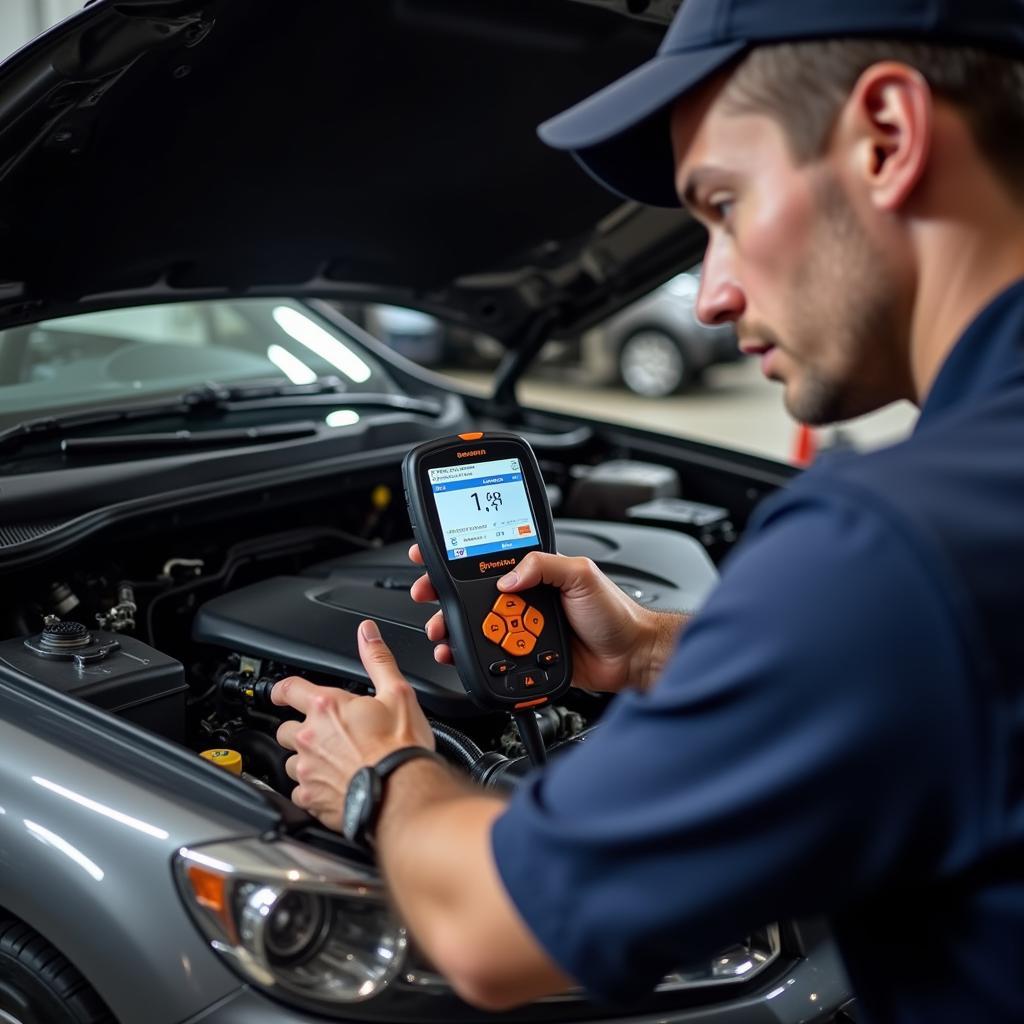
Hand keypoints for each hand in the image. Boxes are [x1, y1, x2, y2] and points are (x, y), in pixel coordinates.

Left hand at [271, 619, 434, 827]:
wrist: (402, 793)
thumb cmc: (401, 747)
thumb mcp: (397, 693)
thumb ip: (377, 659)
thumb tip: (368, 633)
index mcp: (326, 706)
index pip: (288, 689)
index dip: (282, 690)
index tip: (281, 694)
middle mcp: (309, 737)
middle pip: (286, 729)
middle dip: (301, 730)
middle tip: (326, 735)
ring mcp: (307, 769)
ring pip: (290, 762)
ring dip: (305, 761)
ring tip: (331, 763)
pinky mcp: (311, 798)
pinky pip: (299, 793)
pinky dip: (311, 790)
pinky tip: (331, 787)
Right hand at [409, 544, 672, 692]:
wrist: (631, 656)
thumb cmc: (615, 612)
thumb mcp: (581, 574)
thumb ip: (544, 565)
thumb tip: (508, 576)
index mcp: (534, 573)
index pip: (486, 560)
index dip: (456, 555)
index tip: (430, 554)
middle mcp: (524, 599)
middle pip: (471, 595)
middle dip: (442, 594)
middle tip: (427, 594)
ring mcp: (521, 628)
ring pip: (476, 626)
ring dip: (451, 627)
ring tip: (441, 630)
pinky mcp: (523, 656)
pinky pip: (489, 656)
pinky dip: (468, 655)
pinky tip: (456, 653)